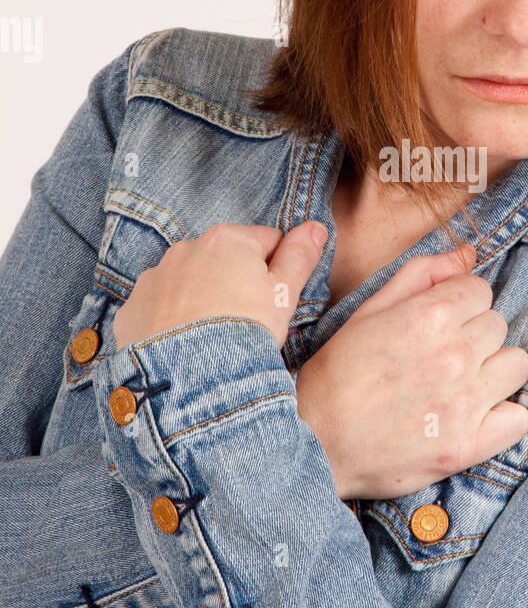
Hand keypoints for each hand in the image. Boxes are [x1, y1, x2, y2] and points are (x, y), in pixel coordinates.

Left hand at [112, 221, 327, 350]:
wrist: (192, 380)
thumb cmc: (246, 332)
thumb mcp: (284, 295)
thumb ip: (300, 256)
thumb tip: (315, 227)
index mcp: (228, 240)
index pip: (266, 242)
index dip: (276, 270)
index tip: (272, 299)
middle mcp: (185, 249)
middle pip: (222, 259)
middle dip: (233, 281)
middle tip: (244, 320)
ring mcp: (154, 278)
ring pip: (187, 281)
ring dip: (199, 298)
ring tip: (212, 335)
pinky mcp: (132, 308)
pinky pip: (157, 307)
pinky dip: (169, 319)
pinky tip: (183, 344)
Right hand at [295, 242, 527, 498]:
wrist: (314, 445)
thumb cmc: (335, 376)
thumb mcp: (366, 312)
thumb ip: (420, 275)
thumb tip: (467, 254)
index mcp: (429, 315)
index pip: (480, 290)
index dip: (458, 304)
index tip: (438, 324)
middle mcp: (454, 354)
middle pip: (498, 325)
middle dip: (474, 335)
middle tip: (441, 357)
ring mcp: (465, 402)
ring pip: (516, 365)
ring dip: (493, 372)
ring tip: (461, 384)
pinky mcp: (470, 445)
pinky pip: (519, 418)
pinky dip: (502, 417)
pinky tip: (474, 416)